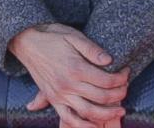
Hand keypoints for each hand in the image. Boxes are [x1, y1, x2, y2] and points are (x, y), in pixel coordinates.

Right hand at [8, 24, 128, 127]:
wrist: (27, 41)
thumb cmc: (52, 36)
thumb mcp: (73, 35)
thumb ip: (92, 49)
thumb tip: (110, 60)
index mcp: (75, 68)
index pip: (107, 80)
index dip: (121, 78)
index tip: (126, 72)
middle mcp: (68, 84)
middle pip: (102, 97)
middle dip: (119, 94)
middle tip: (126, 88)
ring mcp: (60, 94)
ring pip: (89, 112)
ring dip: (108, 114)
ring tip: (120, 110)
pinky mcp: (53, 99)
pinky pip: (68, 118)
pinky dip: (82, 125)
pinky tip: (94, 126)